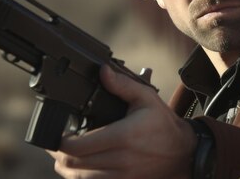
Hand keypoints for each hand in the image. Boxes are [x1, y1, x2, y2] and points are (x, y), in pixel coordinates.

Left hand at [48, 64, 196, 178]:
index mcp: (123, 136)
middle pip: (73, 164)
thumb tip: (103, 72)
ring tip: (65, 155)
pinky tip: (81, 166)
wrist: (183, 152)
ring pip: (79, 178)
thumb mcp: (147, 98)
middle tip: (57, 143)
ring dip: (67, 167)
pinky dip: (81, 177)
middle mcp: (120, 159)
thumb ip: (122, 85)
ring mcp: (121, 175)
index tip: (60, 132)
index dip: (60, 141)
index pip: (77, 146)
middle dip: (59, 154)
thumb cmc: (163, 125)